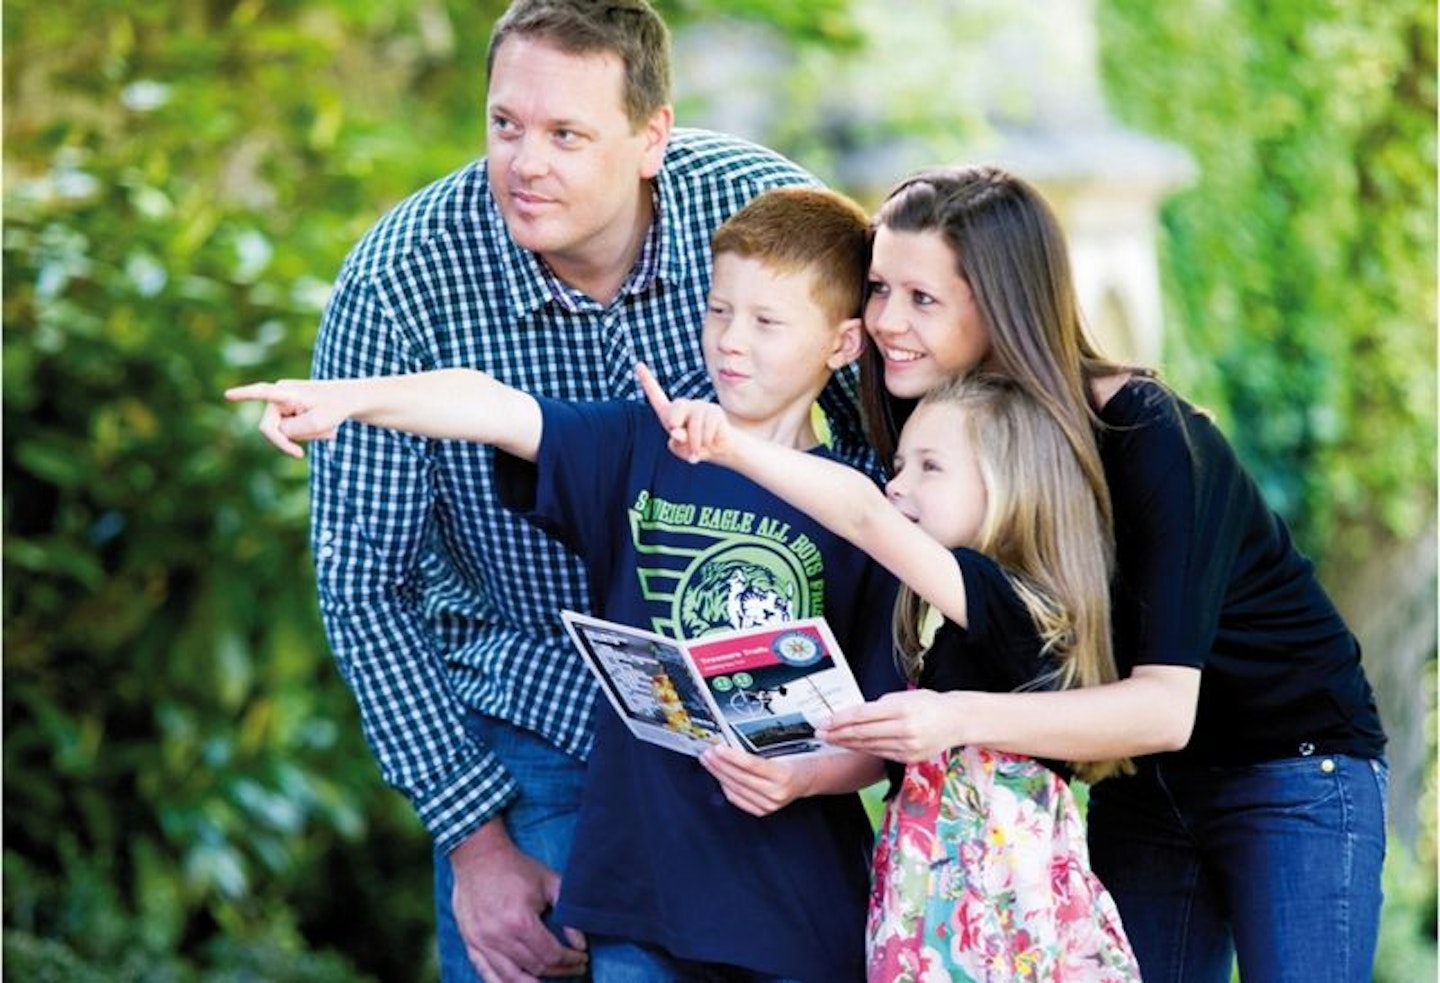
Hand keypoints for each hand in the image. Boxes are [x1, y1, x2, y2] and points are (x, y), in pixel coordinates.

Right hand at [224, 379, 351, 457]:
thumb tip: (278, 433)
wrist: (348, 400)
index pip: (263, 392)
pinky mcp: (286, 413)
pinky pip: (288, 433)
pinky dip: (306, 436)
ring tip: (324, 427)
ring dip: (305, 437)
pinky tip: (321, 429)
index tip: (228, 395)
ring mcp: (281, 405)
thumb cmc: (336, 407)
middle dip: (290, 441)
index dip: (245, 395)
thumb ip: (294, 430)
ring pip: (282, 434)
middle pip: (271, 430)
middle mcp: (278, 396)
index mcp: (287, 392)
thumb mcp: (320, 422)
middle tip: (302, 453)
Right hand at [449, 820, 587, 981]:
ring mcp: (482, 942)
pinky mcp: (471, 943)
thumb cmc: (516, 867)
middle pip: (535, 968)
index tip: (582, 958)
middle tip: (573, 967)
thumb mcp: (550, 882)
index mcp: (520, 921)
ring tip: (552, 978)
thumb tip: (580, 943)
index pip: (551, 955)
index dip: (571, 961)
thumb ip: (568, 914)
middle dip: (559, 971)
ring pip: (512, 978)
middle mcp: (499, 936)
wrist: (478, 856)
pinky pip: (486, 974)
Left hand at [635, 361, 734, 463]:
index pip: (656, 396)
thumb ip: (676, 442)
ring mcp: (701, 406)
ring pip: (695, 423)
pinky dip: (707, 442)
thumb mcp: (681, 449)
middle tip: (676, 432)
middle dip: (676, 421)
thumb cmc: (694, 448)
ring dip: (695, 443)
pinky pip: (708, 427)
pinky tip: (709, 444)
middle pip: (678, 406)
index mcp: (670, 413)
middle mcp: (685, 406)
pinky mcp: (715, 412)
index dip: (647, 380)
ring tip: (697, 452)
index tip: (637, 364)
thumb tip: (677, 431)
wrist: (718, 449)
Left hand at [699, 745, 811, 815]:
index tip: (718, 748)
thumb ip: (759, 750)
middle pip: (740, 778)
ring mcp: (769, 804)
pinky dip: (726, 787)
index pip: (751, 765)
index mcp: (784, 774)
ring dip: (719, 775)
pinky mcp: (763, 811)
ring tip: (709, 762)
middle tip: (707, 753)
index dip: (732, 757)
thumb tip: (731, 744)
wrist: (808, 779)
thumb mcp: (782, 750)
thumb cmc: (795, 761)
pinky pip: (738, 799)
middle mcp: (777, 792)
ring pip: (736, 789)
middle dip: (720, 765)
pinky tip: (719, 777)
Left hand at [815, 690, 965, 762]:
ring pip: (868, 746)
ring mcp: (907, 747)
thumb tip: (852, 714)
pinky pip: (880, 753)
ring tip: (831, 739)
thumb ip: (878, 706)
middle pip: (862, 733)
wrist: (956, 721)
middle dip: (837, 734)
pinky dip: (863, 750)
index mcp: (902, 708)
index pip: (862, 715)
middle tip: (820, 733)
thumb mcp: (903, 696)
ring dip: (846, 743)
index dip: (840, 719)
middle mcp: (905, 729)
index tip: (824, 720)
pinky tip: (852, 746)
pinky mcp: (908, 758)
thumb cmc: (929, 704)